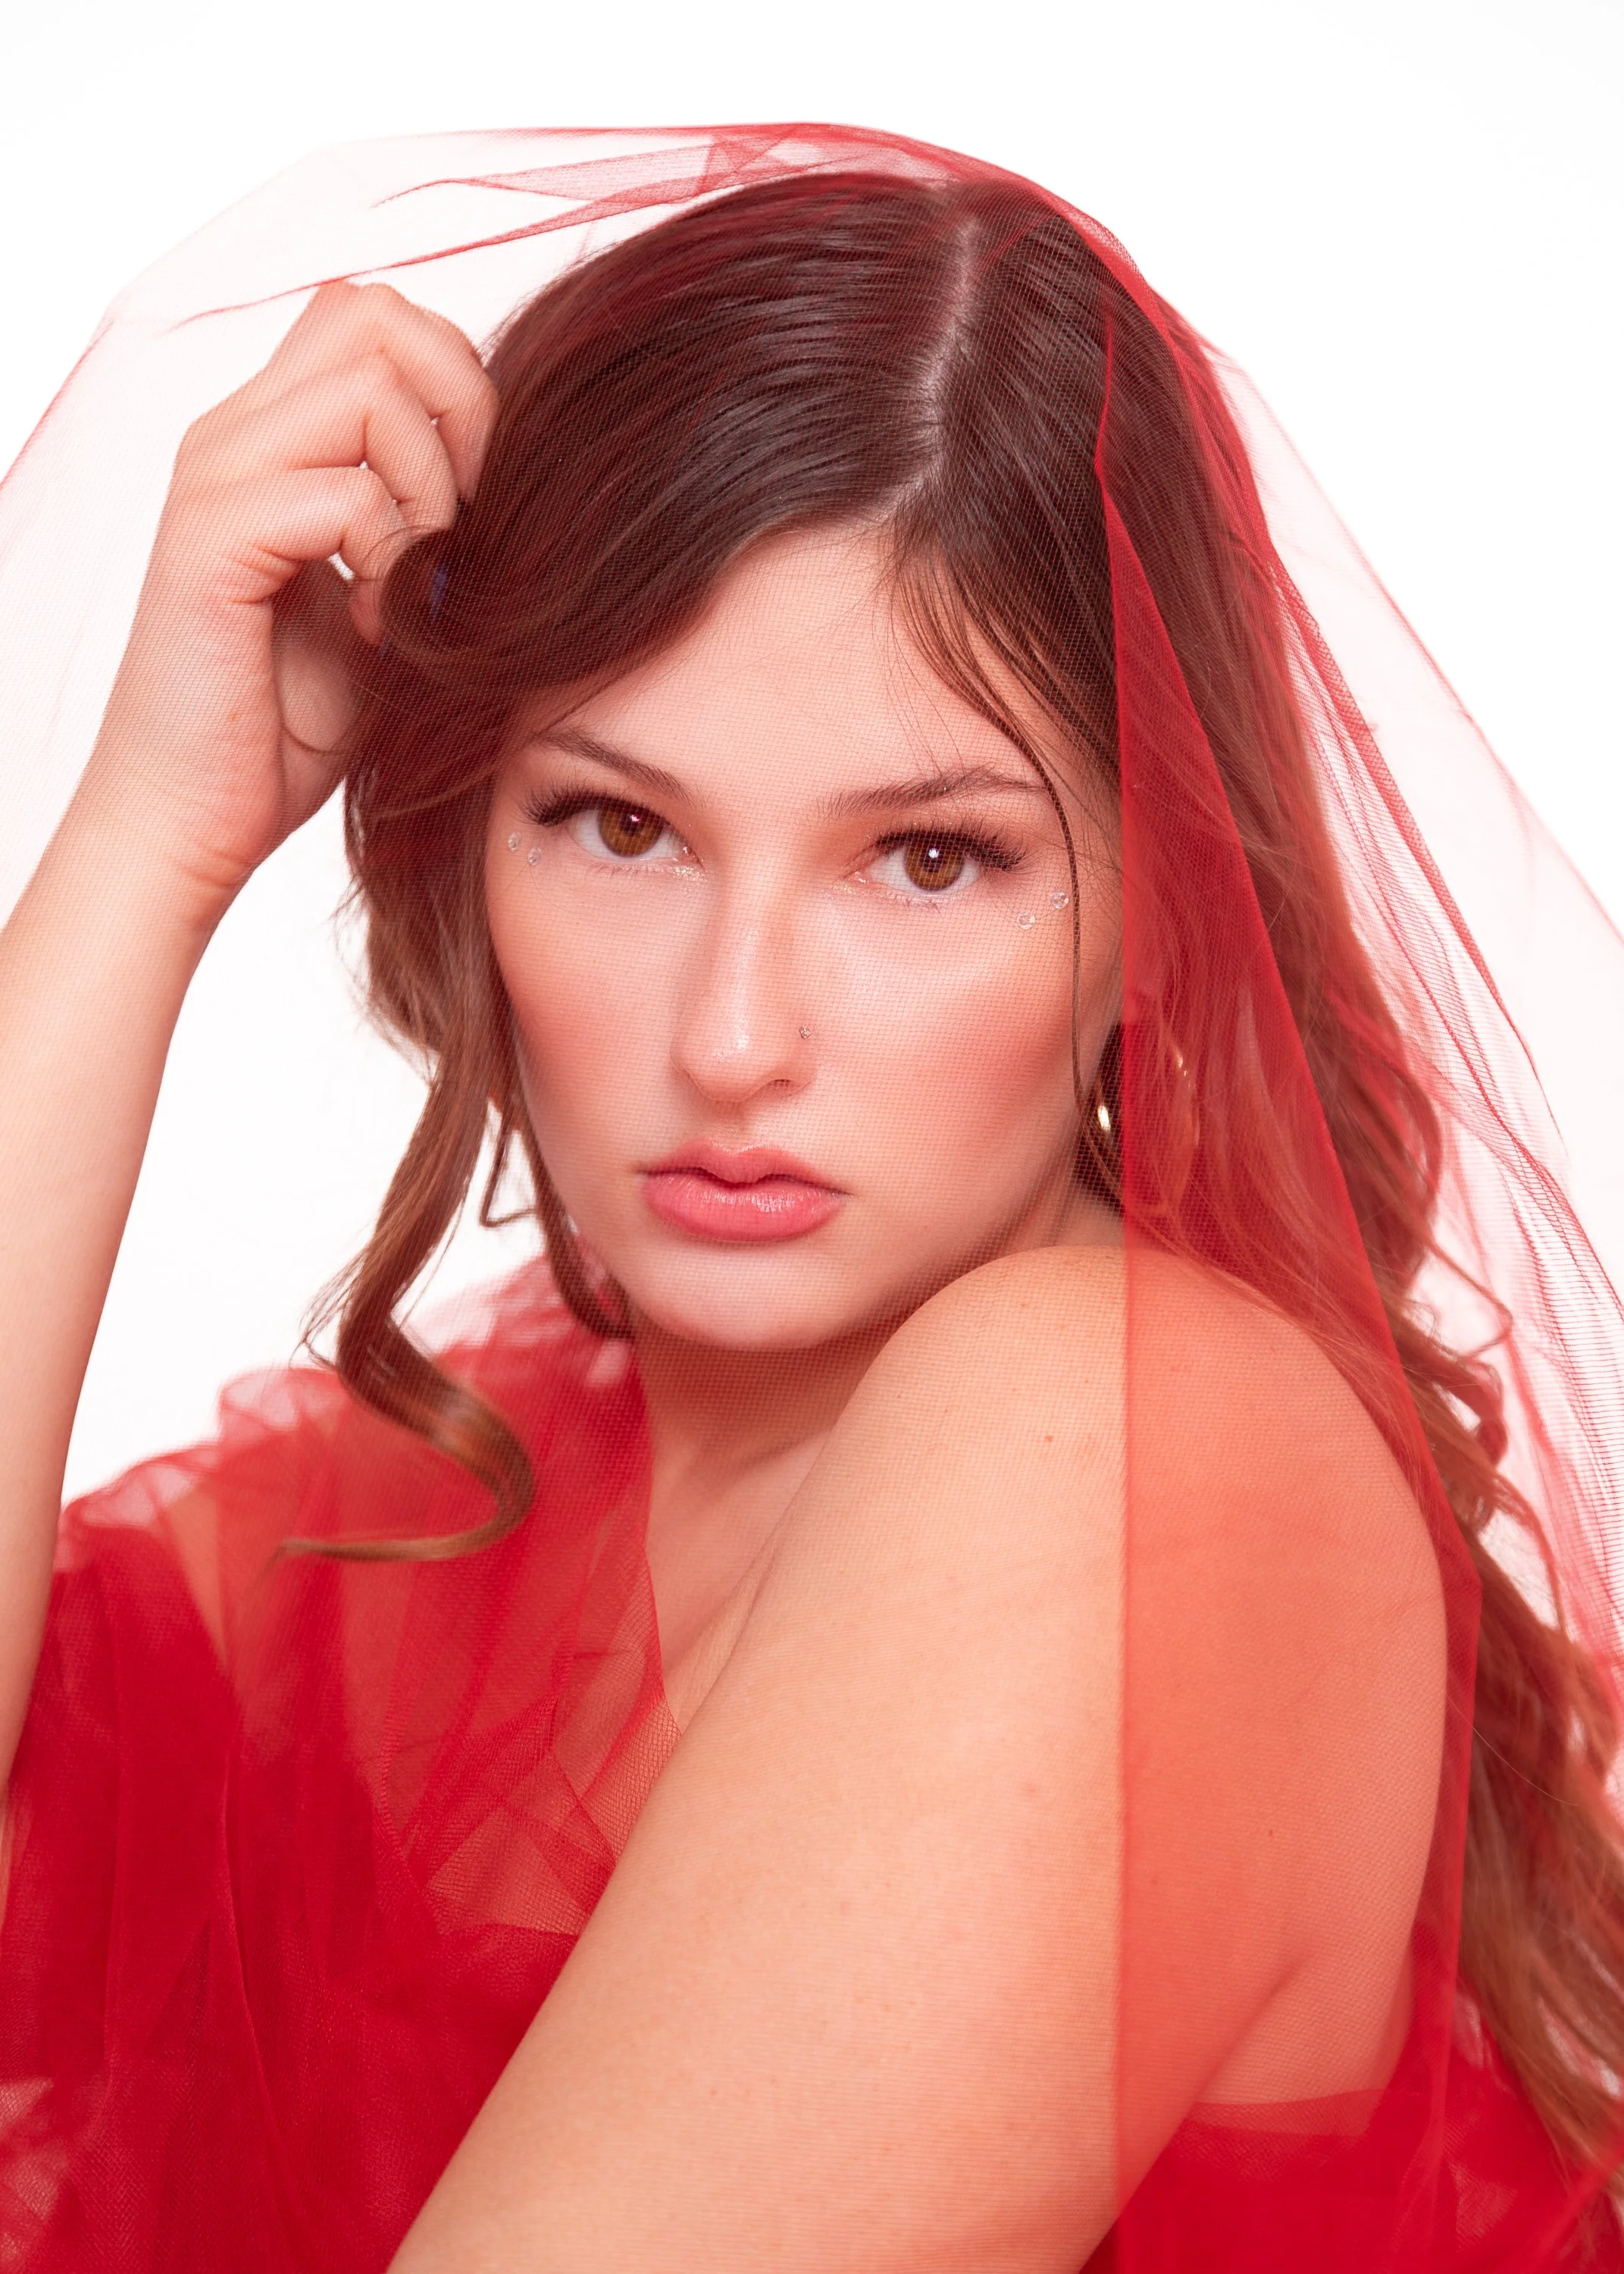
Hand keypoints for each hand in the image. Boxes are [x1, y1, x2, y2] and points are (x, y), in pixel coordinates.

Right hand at [78, 281, 496, 911]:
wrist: (198, 816)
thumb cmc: (292, 725)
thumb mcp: (394, 602)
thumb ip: (432, 523)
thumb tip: (535, 479)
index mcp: (275, 436)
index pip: (381, 317)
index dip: (458, 386)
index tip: (474, 506)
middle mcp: (237, 432)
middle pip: (378, 314)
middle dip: (460, 413)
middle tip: (459, 529)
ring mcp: (216, 476)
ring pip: (370, 384)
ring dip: (427, 491)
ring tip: (412, 589)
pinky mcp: (209, 538)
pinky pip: (343, 492)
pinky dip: (388, 561)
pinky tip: (375, 632)